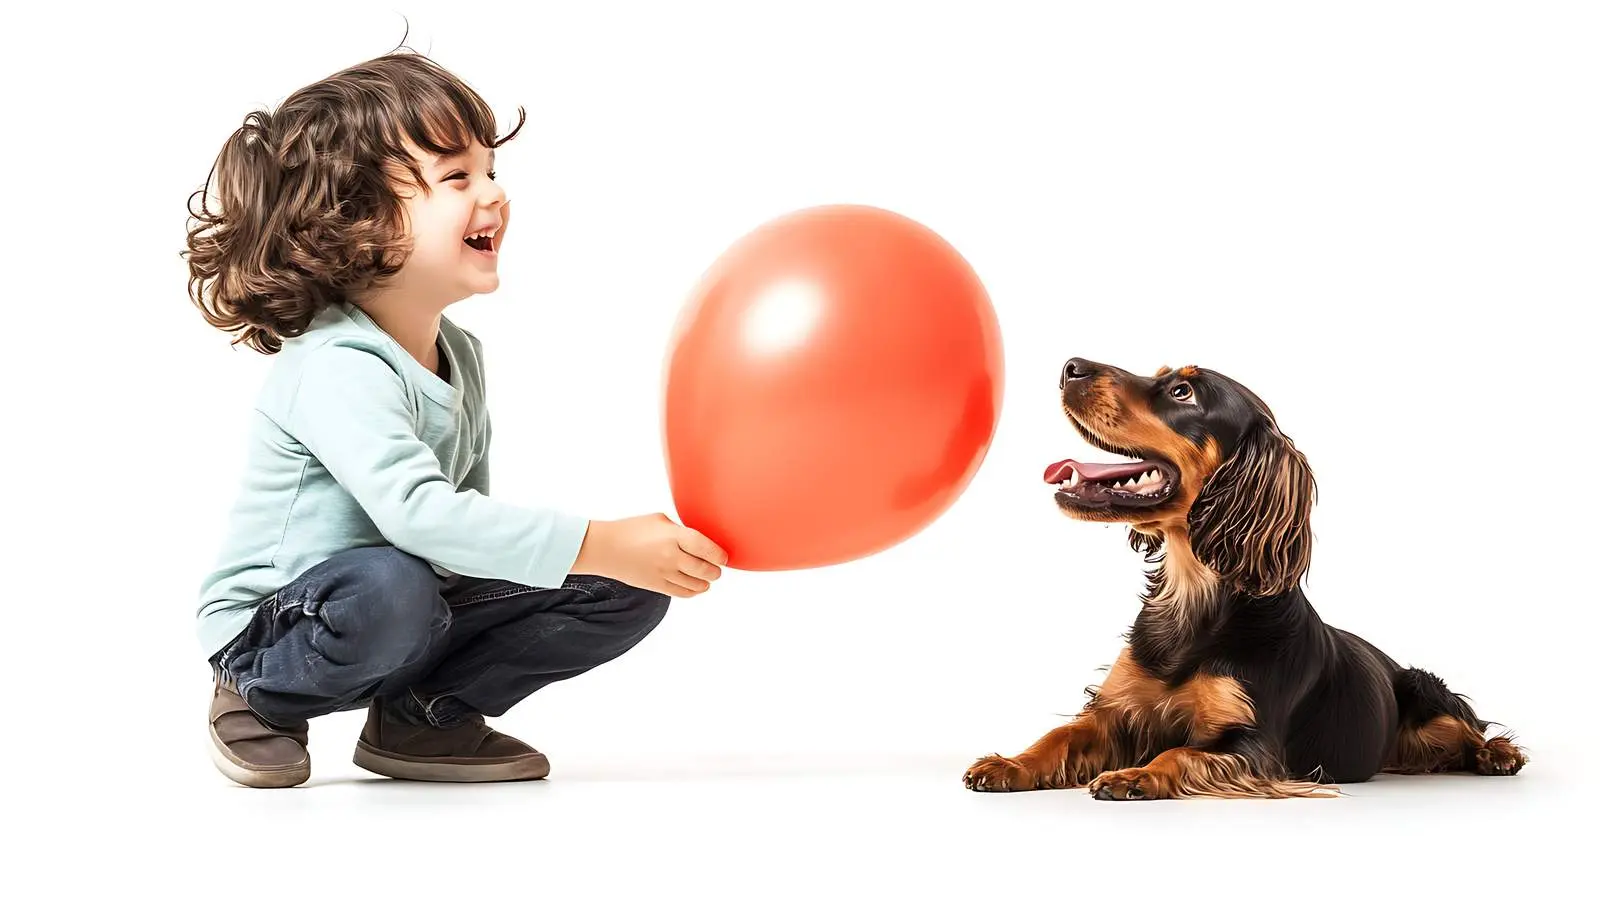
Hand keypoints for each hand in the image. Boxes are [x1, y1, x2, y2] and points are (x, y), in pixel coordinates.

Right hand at [571, 513, 727, 596]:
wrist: (605, 548)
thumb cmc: (632, 529)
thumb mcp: (660, 520)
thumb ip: (681, 530)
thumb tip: (699, 540)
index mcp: (674, 536)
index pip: (707, 549)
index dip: (720, 556)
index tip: (723, 557)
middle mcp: (672, 556)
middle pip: (706, 570)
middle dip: (715, 571)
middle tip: (716, 568)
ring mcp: (664, 573)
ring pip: (697, 585)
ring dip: (706, 582)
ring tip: (706, 577)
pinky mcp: (657, 586)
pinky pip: (683, 593)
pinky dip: (693, 591)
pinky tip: (695, 586)